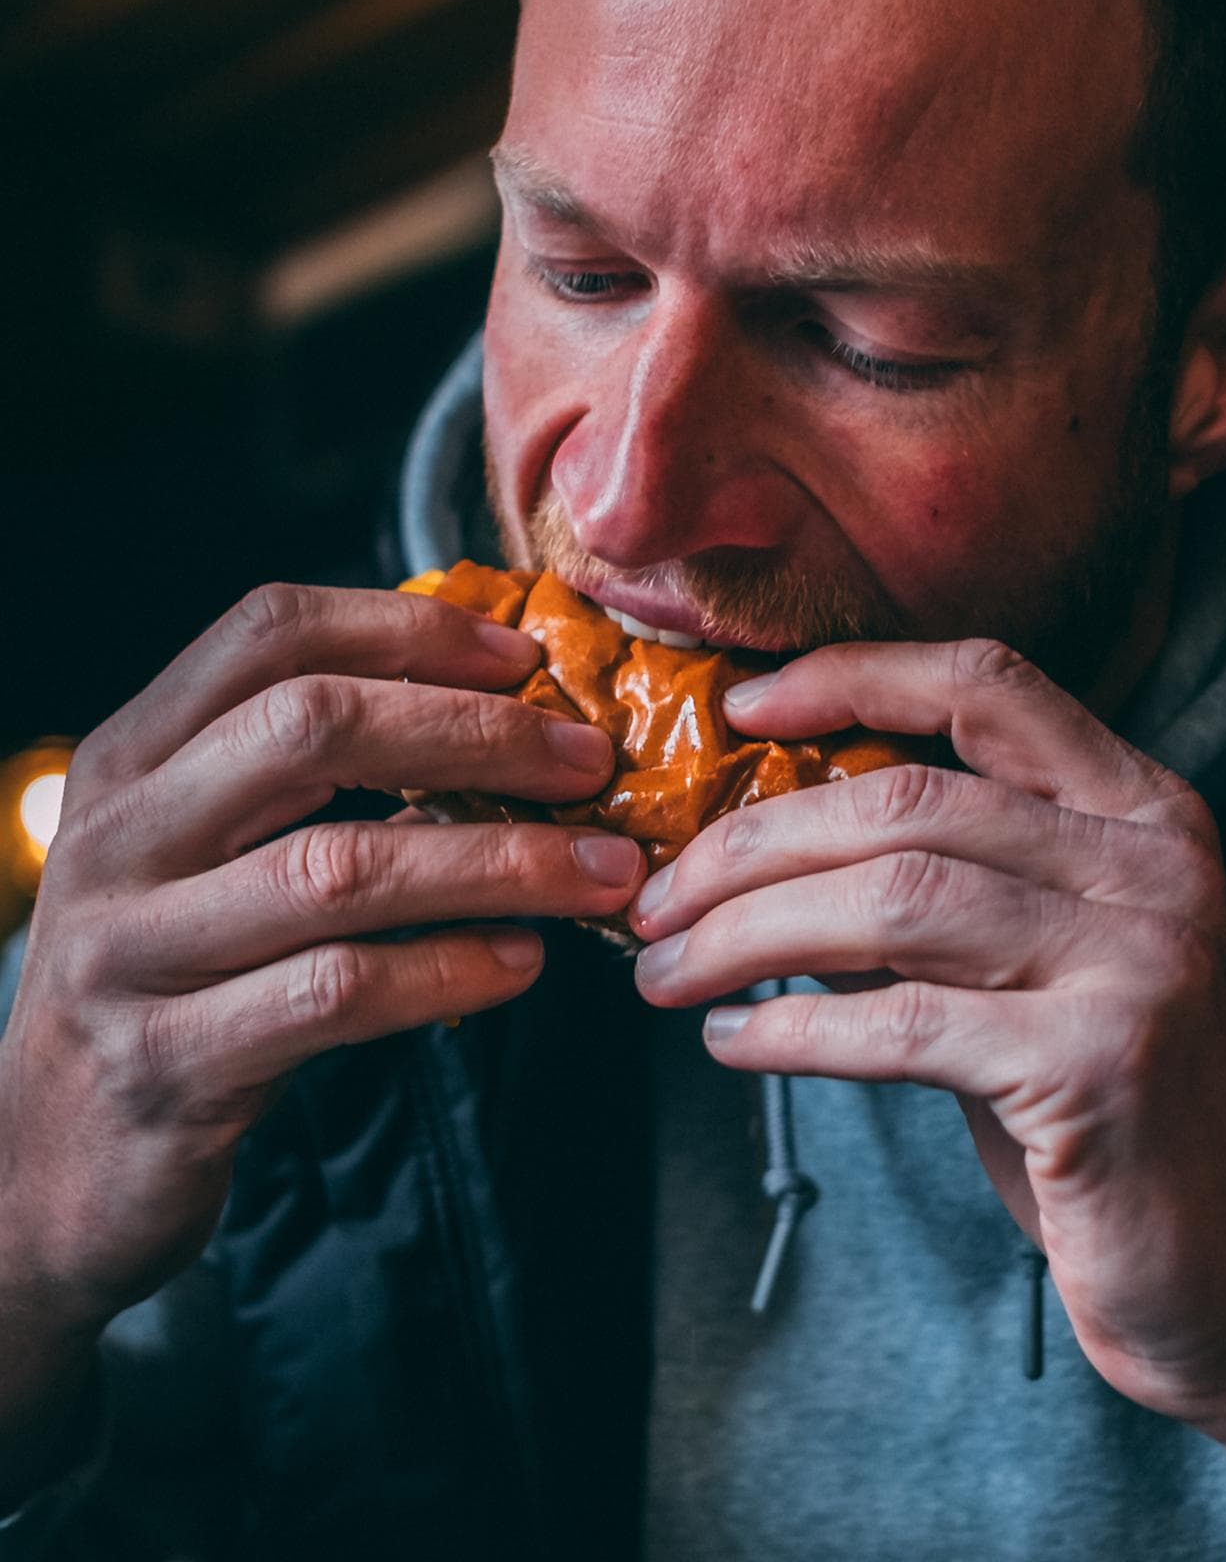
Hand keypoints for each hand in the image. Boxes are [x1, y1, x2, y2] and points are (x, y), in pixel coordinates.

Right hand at [0, 583, 643, 1334]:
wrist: (52, 1164)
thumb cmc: (174, 981)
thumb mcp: (211, 855)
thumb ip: (314, 784)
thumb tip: (504, 722)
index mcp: (137, 758)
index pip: (268, 635)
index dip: (409, 631)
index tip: (526, 660)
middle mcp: (121, 836)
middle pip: (310, 728)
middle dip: (475, 735)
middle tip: (590, 763)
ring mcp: (131, 951)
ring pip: (338, 868)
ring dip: (497, 863)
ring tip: (600, 872)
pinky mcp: (168, 1062)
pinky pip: (333, 994)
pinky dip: (446, 972)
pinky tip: (521, 963)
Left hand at [629, 638, 1225, 1425]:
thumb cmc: (1116, 1114)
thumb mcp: (1035, 972)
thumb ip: (932, 897)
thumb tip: (762, 854)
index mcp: (1143, 813)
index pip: (986, 685)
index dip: (851, 678)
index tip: (738, 711)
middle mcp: (1152, 865)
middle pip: (909, 800)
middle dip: (753, 843)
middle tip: (657, 896)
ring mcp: (1139, 960)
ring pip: (893, 899)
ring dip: (747, 934)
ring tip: (665, 968)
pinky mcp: (1100, 1066)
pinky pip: (902, 1025)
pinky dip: (792, 1031)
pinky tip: (731, 1040)